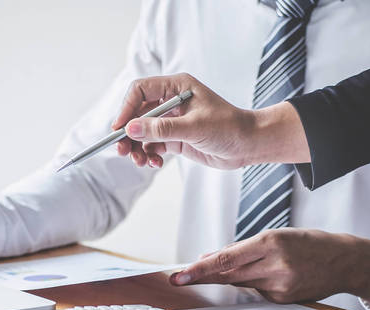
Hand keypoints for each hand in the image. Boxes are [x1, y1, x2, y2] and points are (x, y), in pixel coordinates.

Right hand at [111, 73, 309, 169]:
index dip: (127, 109)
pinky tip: (152, 163)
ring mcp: (173, 120)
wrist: (249, 145)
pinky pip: (152, 145)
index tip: (119, 129)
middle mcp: (171, 101)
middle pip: (137, 113)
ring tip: (139, 160)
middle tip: (121, 150)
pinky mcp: (176, 138)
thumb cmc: (229, 128)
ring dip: (136, 146)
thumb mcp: (194, 128)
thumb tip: (131, 129)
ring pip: (143, 131)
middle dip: (128, 132)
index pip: (141, 90)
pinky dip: (148, 154)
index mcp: (177, 87)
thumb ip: (162, 129)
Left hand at [169, 228, 369, 305]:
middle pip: (228, 275)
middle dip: (202, 276)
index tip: (180, 275)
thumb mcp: (278, 235)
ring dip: (229, 277)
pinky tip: (270, 274)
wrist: (347, 261)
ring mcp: (280, 286)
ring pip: (241, 283)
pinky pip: (257, 291)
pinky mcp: (284, 300)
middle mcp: (275, 266)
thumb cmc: (311, 243)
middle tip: (178, 278)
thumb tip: (210, 257)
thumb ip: (243, 248)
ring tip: (241, 265)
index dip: (200, 268)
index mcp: (272, 243)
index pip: (227, 260)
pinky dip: (254, 283)